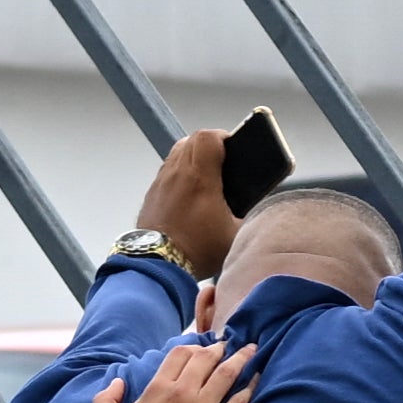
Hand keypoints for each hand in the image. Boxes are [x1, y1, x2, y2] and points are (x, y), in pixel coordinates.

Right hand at [90, 337, 257, 402]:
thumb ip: (106, 400)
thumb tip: (116, 383)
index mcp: (157, 388)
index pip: (181, 354)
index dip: (195, 348)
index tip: (203, 349)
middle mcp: (182, 393)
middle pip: (207, 359)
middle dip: (220, 349)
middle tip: (231, 346)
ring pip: (227, 374)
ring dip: (242, 359)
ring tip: (252, 351)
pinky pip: (239, 402)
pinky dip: (249, 388)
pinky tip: (257, 380)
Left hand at [134, 133, 241, 279]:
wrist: (159, 266)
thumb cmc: (196, 251)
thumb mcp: (234, 235)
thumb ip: (245, 214)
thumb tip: (250, 205)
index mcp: (200, 177)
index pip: (208, 137)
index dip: (222, 136)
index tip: (232, 147)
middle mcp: (177, 173)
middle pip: (191, 139)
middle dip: (208, 145)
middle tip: (221, 160)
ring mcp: (160, 182)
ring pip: (176, 152)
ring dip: (191, 156)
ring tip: (205, 175)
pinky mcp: (151, 195)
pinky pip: (166, 171)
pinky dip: (179, 173)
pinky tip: (188, 192)